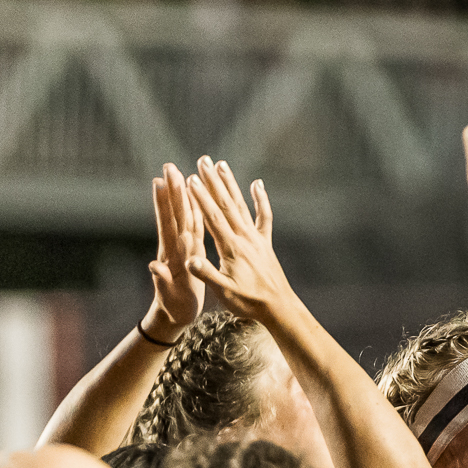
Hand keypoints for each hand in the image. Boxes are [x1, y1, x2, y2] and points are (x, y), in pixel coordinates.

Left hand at [146, 163, 205, 337]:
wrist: (174, 315)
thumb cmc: (174, 308)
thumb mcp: (169, 297)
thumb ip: (162, 281)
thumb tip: (153, 266)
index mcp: (173, 255)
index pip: (169, 224)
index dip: (166, 204)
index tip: (161, 182)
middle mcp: (175, 246)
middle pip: (175, 214)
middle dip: (173, 190)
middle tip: (169, 166)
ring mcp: (181, 246)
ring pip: (183, 216)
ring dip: (181, 195)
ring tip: (178, 173)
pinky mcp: (189, 250)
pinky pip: (194, 225)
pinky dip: (194, 210)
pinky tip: (195, 196)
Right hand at [184, 159, 297, 317]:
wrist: (278, 307)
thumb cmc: (248, 302)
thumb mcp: (224, 293)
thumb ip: (207, 275)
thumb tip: (190, 261)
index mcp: (231, 248)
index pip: (213, 218)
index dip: (201, 198)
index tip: (190, 179)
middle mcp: (245, 238)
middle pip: (226, 204)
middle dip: (213, 182)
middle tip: (202, 160)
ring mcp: (256, 238)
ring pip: (242, 205)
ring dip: (231, 184)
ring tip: (221, 164)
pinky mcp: (265, 242)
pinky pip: (264, 216)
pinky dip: (260, 199)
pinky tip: (257, 184)